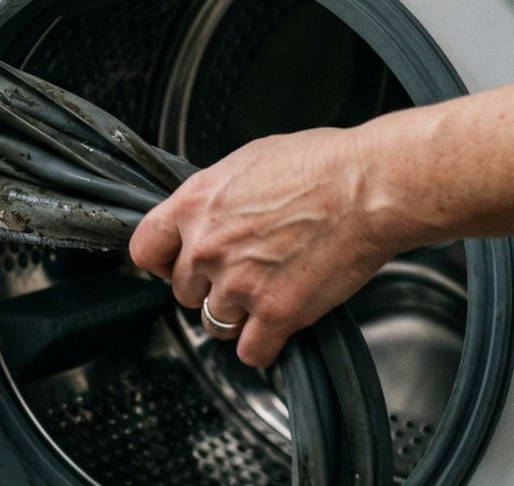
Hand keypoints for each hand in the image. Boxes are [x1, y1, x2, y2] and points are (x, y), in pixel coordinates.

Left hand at [128, 118, 423, 367]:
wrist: (368, 188)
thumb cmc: (319, 166)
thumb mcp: (245, 163)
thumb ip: (214, 199)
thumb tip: (205, 216)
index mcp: (194, 206)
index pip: (145, 250)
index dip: (162, 262)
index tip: (176, 266)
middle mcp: (207, 247)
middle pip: (183, 291)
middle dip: (208, 287)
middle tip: (240, 275)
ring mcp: (239, 283)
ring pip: (214, 323)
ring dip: (236, 316)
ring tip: (263, 296)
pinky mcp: (276, 312)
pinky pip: (250, 350)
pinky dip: (262, 345)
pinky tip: (276, 327)